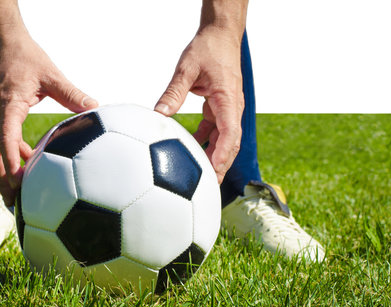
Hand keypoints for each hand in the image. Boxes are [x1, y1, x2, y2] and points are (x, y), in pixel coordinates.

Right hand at [0, 30, 97, 205]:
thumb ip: (72, 93)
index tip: (18, 183)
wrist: (0, 42)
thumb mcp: (51, 74)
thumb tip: (96, 108)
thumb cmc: (24, 56)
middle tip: (15, 204)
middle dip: (3, 180)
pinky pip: (4, 141)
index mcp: (7, 107)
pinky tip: (30, 164)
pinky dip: (13, 156)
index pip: (6, 140)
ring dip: (6, 173)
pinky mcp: (0, 116)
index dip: (11, 163)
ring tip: (20, 194)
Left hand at [155, 26, 243, 182]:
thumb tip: (158, 114)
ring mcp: (228, 108)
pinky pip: (216, 130)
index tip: (211, 171)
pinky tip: (190, 150)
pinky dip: (206, 142)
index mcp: (228, 99)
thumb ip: (173, 92)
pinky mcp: (220, 107)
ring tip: (200, 178)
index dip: (221, 154)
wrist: (221, 35)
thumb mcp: (187, 68)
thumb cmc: (208, 48)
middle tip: (208, 188)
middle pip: (231, 144)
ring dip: (214, 157)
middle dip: (221, 166)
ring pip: (225, 140)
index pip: (230, 133)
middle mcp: (232, 107)